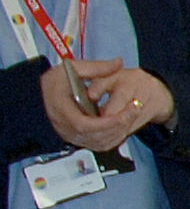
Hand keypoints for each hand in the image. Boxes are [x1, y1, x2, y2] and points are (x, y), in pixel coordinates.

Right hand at [41, 59, 167, 151]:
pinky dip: (112, 138)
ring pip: (99, 143)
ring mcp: (70, 135)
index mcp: (61, 110)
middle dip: (119, 125)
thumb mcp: (72, 69)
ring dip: (118, 133)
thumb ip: (96, 68)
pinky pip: (97, 145)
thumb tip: (117, 63)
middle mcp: (65, 127)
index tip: (126, 112)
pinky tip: (121, 125)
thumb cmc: (51, 83)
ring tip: (131, 116)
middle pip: (96, 137)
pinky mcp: (76, 138)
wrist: (35, 96)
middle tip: (135, 110)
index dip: (109, 122)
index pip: (86, 125)